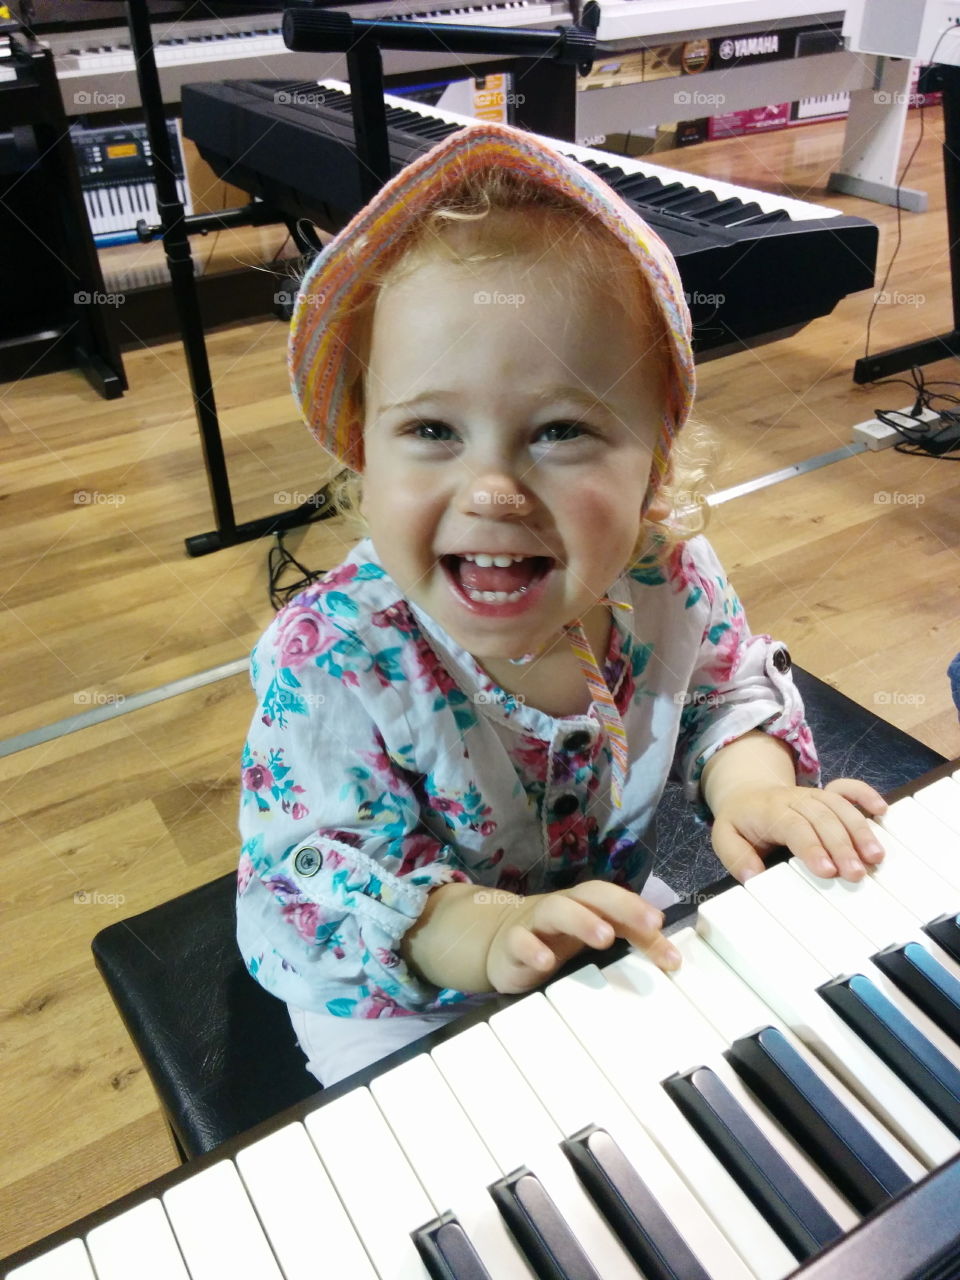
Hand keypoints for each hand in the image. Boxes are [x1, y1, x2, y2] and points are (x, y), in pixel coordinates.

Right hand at [485, 879, 680, 994]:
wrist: (499, 941)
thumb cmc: (557, 937)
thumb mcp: (596, 936)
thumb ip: (635, 943)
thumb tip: (675, 958)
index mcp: (585, 903)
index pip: (613, 897)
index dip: (636, 906)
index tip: (660, 923)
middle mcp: (563, 906)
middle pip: (590, 894)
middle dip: (620, 905)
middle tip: (648, 924)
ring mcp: (535, 923)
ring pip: (557, 910)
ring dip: (582, 920)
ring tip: (604, 938)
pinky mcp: (511, 945)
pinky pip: (519, 941)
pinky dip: (531, 948)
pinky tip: (545, 961)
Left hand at [710, 778, 887, 883]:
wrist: (746, 792)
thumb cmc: (741, 821)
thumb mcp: (725, 838)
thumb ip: (736, 857)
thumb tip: (753, 876)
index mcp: (770, 810)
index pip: (794, 826)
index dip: (812, 847)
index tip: (827, 871)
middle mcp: (795, 799)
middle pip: (823, 818)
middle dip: (842, 846)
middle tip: (856, 874)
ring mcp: (814, 794)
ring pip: (841, 807)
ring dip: (860, 831)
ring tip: (875, 858)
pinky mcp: (827, 793)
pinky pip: (848, 788)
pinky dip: (866, 795)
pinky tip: (882, 811)